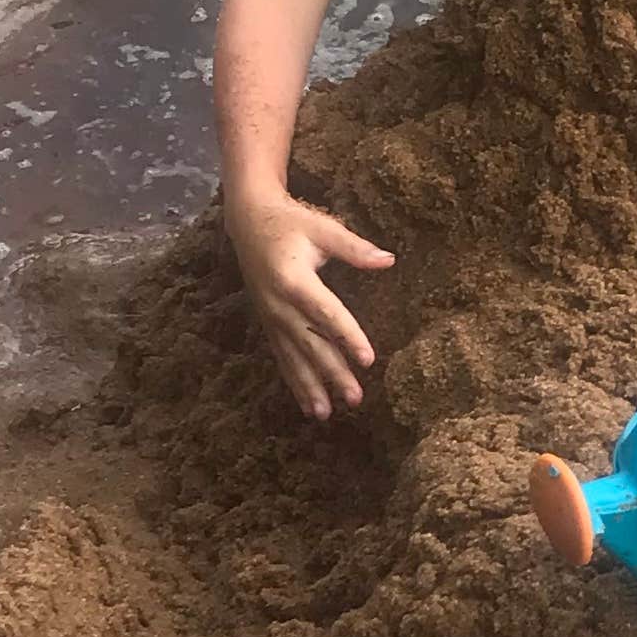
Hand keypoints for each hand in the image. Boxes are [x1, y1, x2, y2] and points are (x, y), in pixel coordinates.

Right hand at [227, 189, 392, 419]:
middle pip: (310, 344)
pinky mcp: (268, 324)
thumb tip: (388, 260)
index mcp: (294, 280)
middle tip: (355, 398)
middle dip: (333, 373)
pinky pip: (282, 358)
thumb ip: (354, 248)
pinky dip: (295, 382)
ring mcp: (271, 317)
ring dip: (310, 387)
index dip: (348, 336)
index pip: (326, 313)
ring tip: (326, 415)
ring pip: (293, 358)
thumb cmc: (290, 222)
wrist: (248, 221)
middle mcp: (279, 305)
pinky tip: (308, 404)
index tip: (368, 359)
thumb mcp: (323, 228)